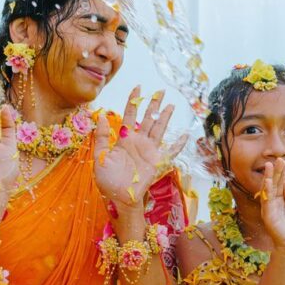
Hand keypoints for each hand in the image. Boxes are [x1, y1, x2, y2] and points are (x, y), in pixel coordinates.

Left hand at [94, 86, 185, 211]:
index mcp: (124, 138)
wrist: (118, 197)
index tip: (138, 87)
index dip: (133, 101)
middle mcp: (138, 142)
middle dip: (153, 104)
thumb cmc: (107, 180)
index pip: (129, 115)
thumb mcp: (100, 156)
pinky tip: (184, 136)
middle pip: (147, 118)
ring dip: (164, 117)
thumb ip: (102, 137)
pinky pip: (170, 152)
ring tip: (171, 105)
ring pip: (158, 129)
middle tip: (160, 91)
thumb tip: (101, 116)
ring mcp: (149, 151)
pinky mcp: (157, 162)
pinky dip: (178, 145)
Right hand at [259, 160, 284, 257]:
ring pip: (268, 191)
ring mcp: (269, 210)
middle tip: (277, 159)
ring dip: (269, 178)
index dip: (280, 173)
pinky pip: (267, 202)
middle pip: (273, 185)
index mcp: (279, 201)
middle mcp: (272, 204)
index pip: (279, 184)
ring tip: (270, 166)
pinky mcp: (269, 217)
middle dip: (275, 172)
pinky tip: (268, 182)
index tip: (282, 160)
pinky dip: (267, 191)